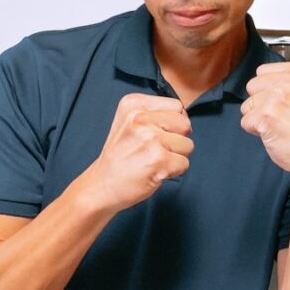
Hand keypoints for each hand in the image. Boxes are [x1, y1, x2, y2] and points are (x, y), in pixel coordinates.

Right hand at [88, 93, 193, 212]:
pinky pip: (185, 163)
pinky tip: (155, 171)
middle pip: (185, 124)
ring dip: (176, 156)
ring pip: (188, 144)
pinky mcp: (158, 160)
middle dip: (177, 139)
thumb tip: (187, 121)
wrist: (101, 185)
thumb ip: (156, 114)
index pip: (176, 106)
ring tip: (153, 160)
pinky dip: (174, 171)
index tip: (156, 134)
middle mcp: (140, 118)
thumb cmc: (120, 156)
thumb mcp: (129, 122)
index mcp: (133, 104)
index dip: (173, 122)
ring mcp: (150, 139)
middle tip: (156, 149)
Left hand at [240, 61, 289, 188]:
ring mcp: (278, 96)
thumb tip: (260, 81)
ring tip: (280, 124)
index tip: (287, 102)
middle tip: (283, 114)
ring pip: (247, 104)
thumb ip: (284, 81)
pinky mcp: (266, 115)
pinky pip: (245, 121)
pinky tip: (275, 133)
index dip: (269, 90)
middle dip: (261, 102)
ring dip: (259, 117)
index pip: (263, 71)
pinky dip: (256, 131)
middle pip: (252, 85)